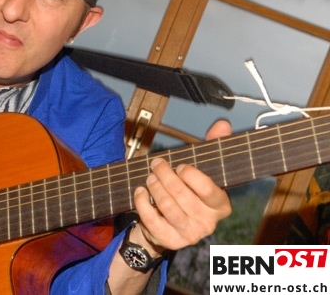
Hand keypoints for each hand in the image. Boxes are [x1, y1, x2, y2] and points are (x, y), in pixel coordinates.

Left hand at [132, 119, 232, 255]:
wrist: (169, 226)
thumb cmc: (188, 193)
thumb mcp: (200, 172)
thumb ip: (211, 147)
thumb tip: (222, 124)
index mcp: (220, 205)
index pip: (208, 188)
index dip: (190, 174)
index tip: (180, 165)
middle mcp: (208, 223)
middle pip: (181, 193)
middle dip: (165, 174)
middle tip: (156, 164)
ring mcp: (188, 234)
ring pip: (166, 205)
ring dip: (154, 186)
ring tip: (149, 176)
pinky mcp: (169, 240)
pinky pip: (151, 218)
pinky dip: (142, 201)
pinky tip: (140, 191)